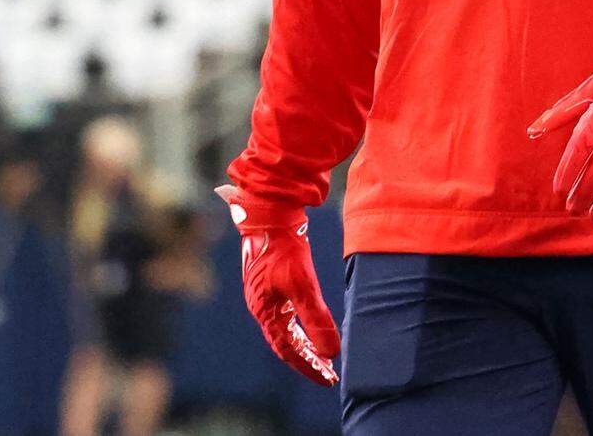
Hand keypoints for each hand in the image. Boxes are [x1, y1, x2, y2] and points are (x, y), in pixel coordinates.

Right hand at [215, 185, 338, 385]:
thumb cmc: (283, 248)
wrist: (268, 213)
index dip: (309, 366)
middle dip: (307, 359)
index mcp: (265, 312)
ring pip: (285, 328)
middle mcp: (261, 307)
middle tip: (329, 372)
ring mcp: (264, 294)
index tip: (328, 378)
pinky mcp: (270, 280)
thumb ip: (315, 318)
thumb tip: (330, 352)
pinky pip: (285, 312)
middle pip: (285, 343)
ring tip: (322, 355)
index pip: (288, 350)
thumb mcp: (303, 284)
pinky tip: (309, 323)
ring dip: (304, 342)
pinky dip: (299, 324)